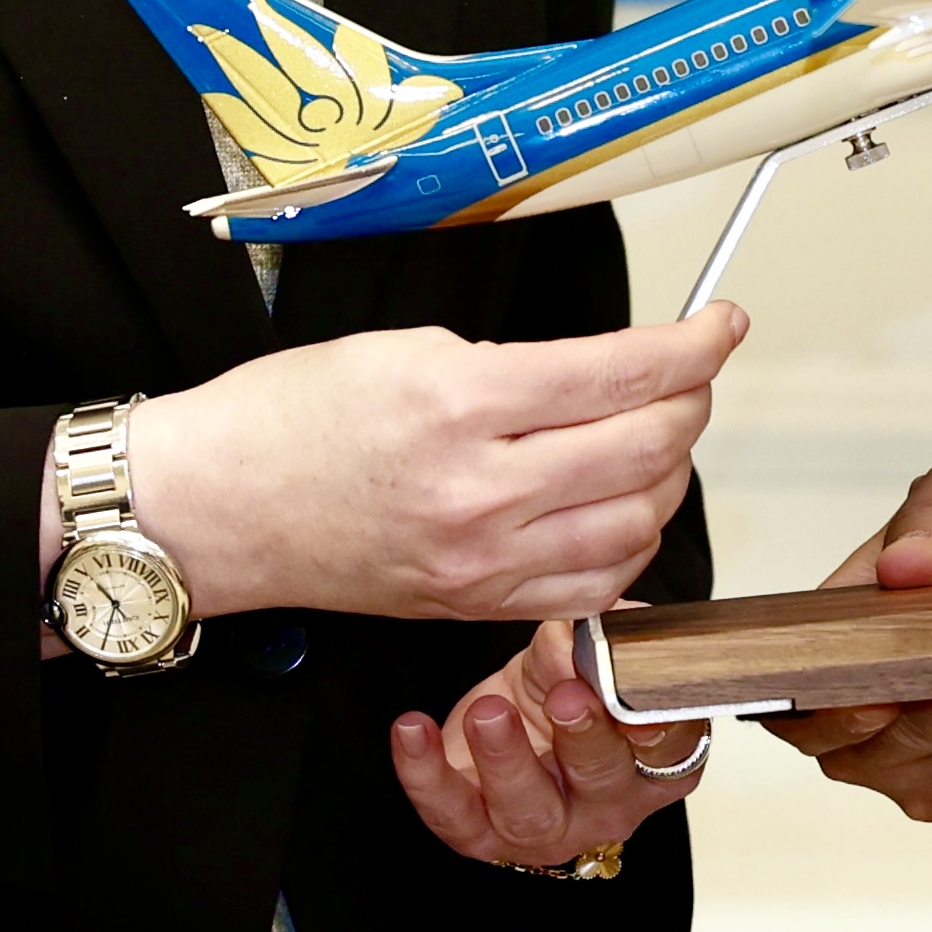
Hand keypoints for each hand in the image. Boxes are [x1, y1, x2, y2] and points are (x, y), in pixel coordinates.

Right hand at [81, 311, 742, 625]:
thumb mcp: (402, 350)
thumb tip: (604, 373)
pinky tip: (620, 512)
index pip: (622, 374)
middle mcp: (478, 488)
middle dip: (691, 402)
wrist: (212, 508)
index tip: (719, 326)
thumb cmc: (286, 422)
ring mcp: (480, 559)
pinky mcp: (473, 605)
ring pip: (636, 524)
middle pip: (645, 447)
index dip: (694, 345)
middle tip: (690, 376)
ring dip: (668, 475)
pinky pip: (592, 588)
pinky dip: (629, 548)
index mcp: (459, 401)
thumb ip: (512, 365)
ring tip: (655, 439)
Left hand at [391, 615, 715, 874]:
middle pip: (602, 780)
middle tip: (567, 697)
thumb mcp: (580, 656)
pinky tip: (413, 730)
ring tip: (488, 712)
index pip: (668, 751)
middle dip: (584, 737)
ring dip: (507, 759)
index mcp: (652, 763)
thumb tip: (576, 638)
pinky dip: (425, 773)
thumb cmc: (558, 692)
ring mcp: (544, 830)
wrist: (508, 726)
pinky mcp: (479, 836)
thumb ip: (588, 641)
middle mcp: (606, 806)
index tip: (642, 709)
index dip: (659, 731)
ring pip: (528, 808)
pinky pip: (450, 812)